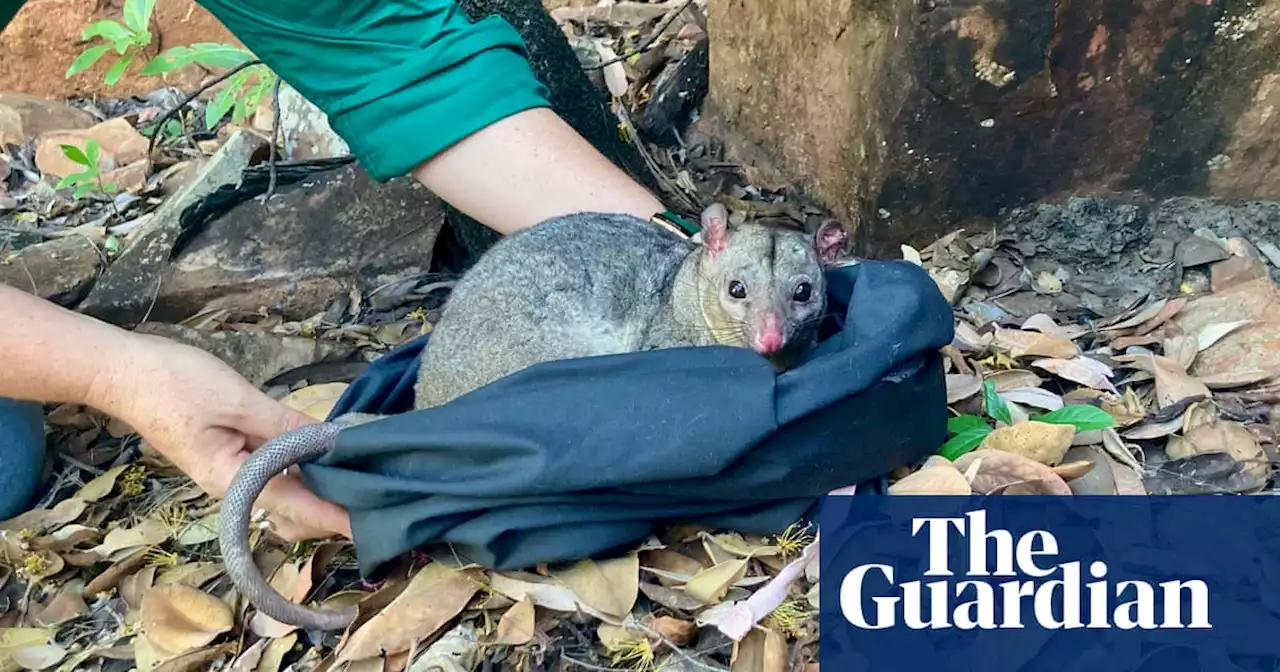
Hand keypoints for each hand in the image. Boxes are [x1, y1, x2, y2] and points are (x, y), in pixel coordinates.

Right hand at [86, 332, 351, 541]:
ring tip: (370, 476)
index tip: (374, 527)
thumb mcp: (239, 401)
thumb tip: (335, 443)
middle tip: (384, 492)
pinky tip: (332, 450)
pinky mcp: (234, 454)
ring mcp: (234, 471)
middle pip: (297, 507)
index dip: (337, 517)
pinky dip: (306, 463)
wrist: (122, 372)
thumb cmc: (175, 385)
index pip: (298, 507)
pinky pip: (278, 468)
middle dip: (337, 503)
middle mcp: (236, 485)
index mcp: (234, 481)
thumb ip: (286, 425)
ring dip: (325, 484)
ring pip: (290, 488)